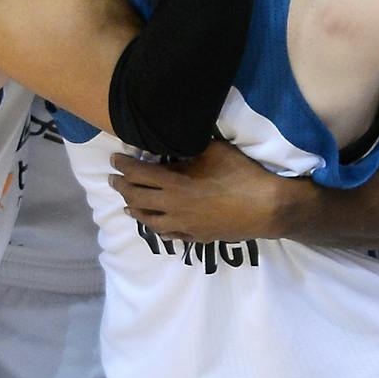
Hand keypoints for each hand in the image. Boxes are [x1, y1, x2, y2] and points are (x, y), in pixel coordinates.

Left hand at [108, 140, 304, 242]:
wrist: (265, 208)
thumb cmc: (241, 174)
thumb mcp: (214, 150)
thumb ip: (190, 147)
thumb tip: (175, 141)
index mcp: (175, 182)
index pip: (139, 173)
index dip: (124, 165)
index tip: (114, 158)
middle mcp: (172, 206)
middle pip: (137, 197)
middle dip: (122, 187)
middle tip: (113, 179)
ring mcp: (183, 225)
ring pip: (149, 220)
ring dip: (135, 210)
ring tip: (126, 205)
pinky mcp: (196, 236)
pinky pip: (169, 234)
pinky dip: (158, 228)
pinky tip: (156, 226)